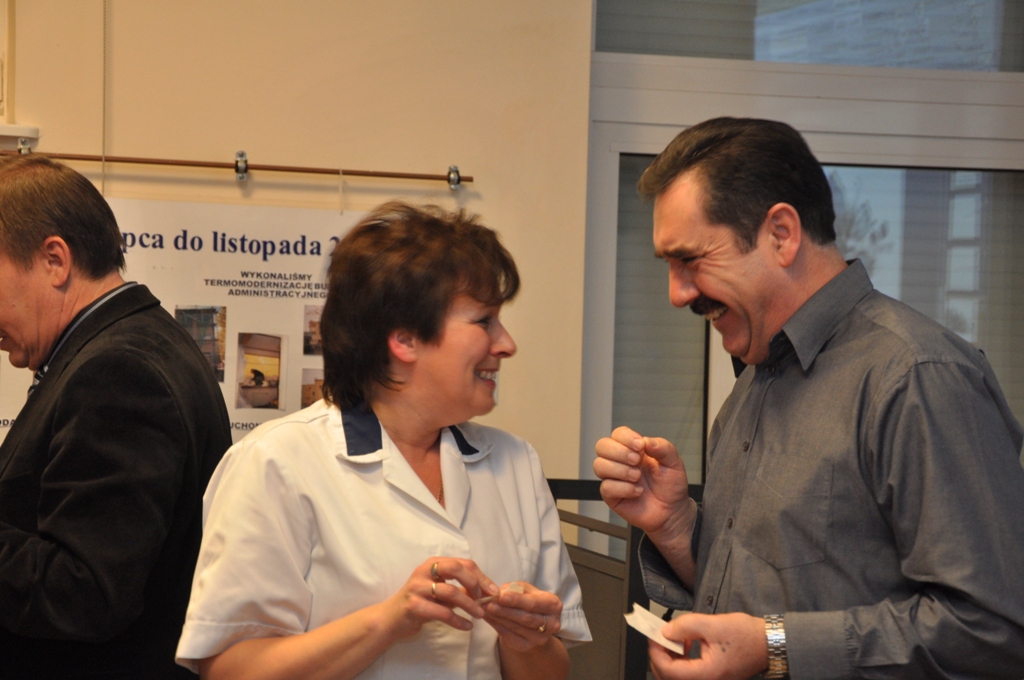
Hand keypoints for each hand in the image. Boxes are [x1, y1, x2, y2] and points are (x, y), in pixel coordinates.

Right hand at [382, 557, 499, 639]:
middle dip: (475, 584)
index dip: (481, 576)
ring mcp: (418, 587)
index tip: (493, 591)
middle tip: (484, 601)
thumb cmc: (421, 603)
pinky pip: (442, 613)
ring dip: (469, 605)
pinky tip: (467, 626)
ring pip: (451, 592)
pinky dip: (458, 621)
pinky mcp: (414, 605)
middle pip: (456, 569)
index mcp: (434, 563)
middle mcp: (424, 571)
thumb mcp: (440, 591)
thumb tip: (486, 592)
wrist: (392, 619)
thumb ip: (459, 588)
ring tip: (480, 616)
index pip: (463, 563)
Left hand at [483, 582, 562, 651]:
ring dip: (498, 618)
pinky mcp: (528, 646)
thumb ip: (514, 589)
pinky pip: (510, 636)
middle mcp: (552, 624)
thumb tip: (499, 592)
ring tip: (484, 609)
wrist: (534, 621)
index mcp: (554, 605)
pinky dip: (497, 626)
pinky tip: (488, 618)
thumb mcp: (526, 589)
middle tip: (488, 604)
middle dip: (505, 610)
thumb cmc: (529, 600)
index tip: (501, 596)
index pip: (534, 603)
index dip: (517, 600)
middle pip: (525, 618)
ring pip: (516, 628)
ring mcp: (540, 638)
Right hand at [593, 426, 692, 538]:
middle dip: (619, 452)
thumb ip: (663, 447)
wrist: (672, 511)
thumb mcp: (674, 462)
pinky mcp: (612, 496)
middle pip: (602, 446)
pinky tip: (637, 491)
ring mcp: (614, 478)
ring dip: (620, 470)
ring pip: (599, 465)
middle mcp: (621, 462)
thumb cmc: (670, 486)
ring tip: (637, 477)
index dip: (626, 437)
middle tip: (636, 461)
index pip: (618, 434)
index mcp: (634, 450)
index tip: (640, 446)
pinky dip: (623, 488)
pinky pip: (606, 487)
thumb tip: (646, 441)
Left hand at [649, 613, 767, 679]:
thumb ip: (686, 626)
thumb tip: (666, 631)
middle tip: (660, 637)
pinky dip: (680, 660)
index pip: (669, 671)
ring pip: (677, 677)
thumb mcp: (713, 625)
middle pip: (670, 678)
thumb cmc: (747, 636)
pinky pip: (688, 674)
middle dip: (660, 656)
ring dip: (669, 658)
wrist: (769, 643)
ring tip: (675, 639)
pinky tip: (685, 645)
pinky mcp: (711, 677)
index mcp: (708, 674)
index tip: (654, 636)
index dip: (656, 652)